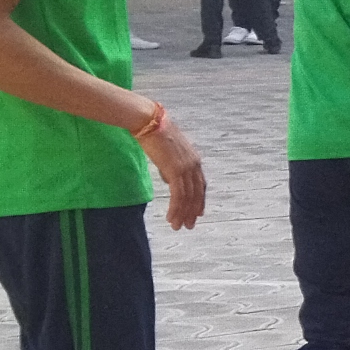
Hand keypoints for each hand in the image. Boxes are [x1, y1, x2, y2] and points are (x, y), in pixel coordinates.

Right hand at [138, 107, 208, 230]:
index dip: (199, 200)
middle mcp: (194, 165)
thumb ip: (171, 169)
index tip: (197, 213)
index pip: (200, 185)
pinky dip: (175, 208)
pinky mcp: (176, 170)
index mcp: (194, 160)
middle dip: (192, 212)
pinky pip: (178, 195)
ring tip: (177, 226)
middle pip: (197, 194)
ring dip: (182, 214)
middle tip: (188, 226)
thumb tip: (170, 182)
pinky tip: (171, 217)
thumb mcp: (167, 155)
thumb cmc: (155, 136)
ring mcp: (186, 167)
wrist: (149, 122)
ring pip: (187, 197)